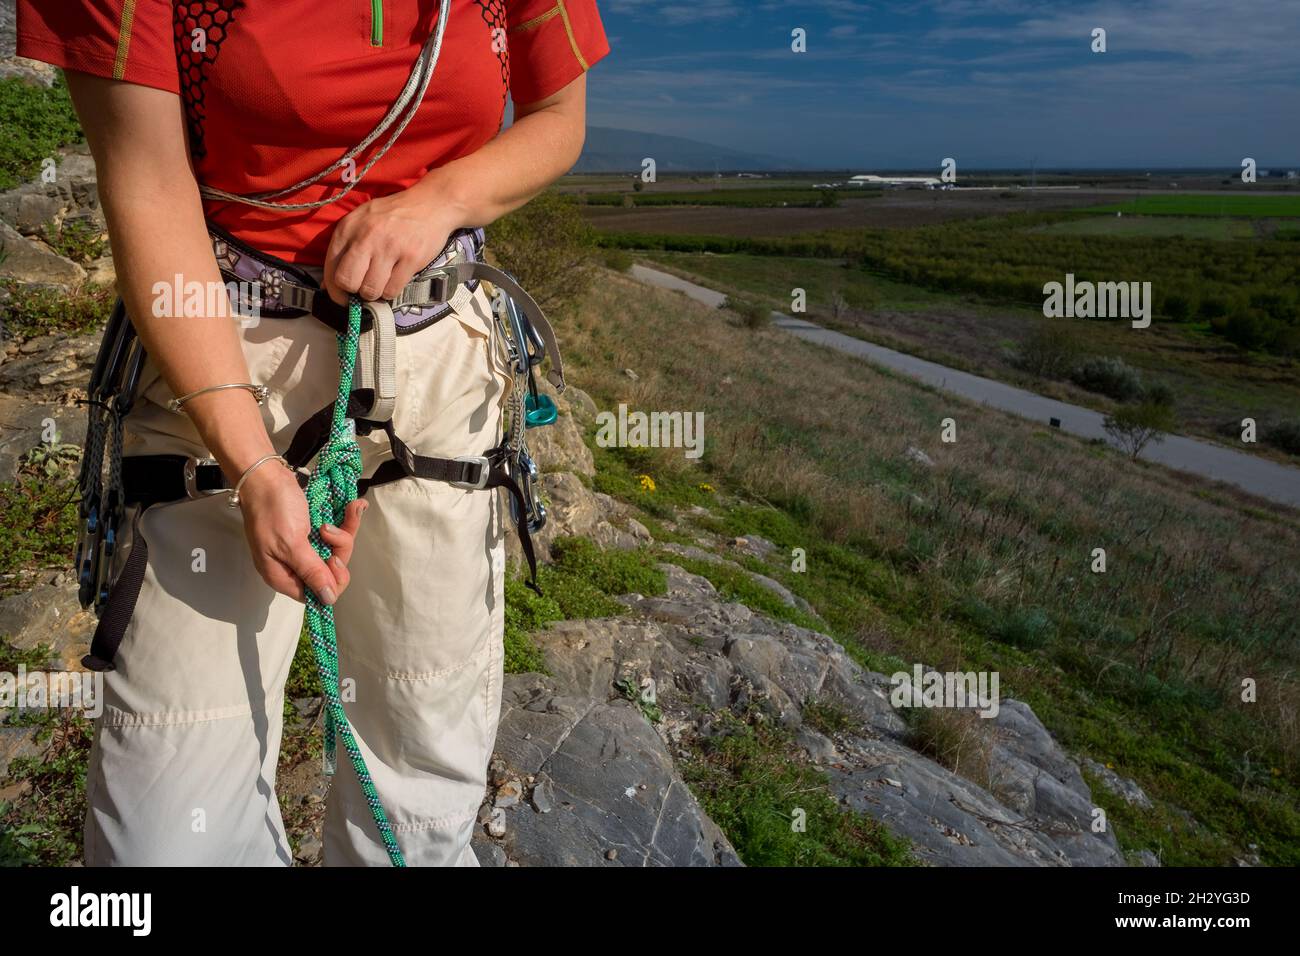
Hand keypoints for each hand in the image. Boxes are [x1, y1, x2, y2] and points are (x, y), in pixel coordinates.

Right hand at [236, 461, 368, 604]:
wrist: (266, 474)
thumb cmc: (272, 509)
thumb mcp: (292, 543)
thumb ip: (311, 571)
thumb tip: (328, 600)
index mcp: (282, 575)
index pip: (316, 594)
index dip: (332, 581)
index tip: (335, 559)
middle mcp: (294, 564)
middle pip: (330, 571)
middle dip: (339, 550)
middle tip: (331, 531)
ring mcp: (304, 547)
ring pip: (336, 550)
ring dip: (345, 532)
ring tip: (346, 511)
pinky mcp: (312, 531)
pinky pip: (336, 533)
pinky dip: (347, 520)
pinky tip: (356, 505)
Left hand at [322, 187, 462, 305]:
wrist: (430, 204)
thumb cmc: (393, 215)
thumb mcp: (362, 222)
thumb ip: (344, 249)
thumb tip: (329, 285)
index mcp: (348, 228)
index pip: (331, 269)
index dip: (336, 290)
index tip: (344, 298)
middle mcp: (365, 237)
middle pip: (347, 282)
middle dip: (355, 292)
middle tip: (365, 288)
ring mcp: (389, 247)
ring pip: (370, 290)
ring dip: (375, 293)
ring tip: (382, 282)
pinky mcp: (410, 258)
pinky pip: (392, 290)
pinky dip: (392, 291)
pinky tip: (395, 279)